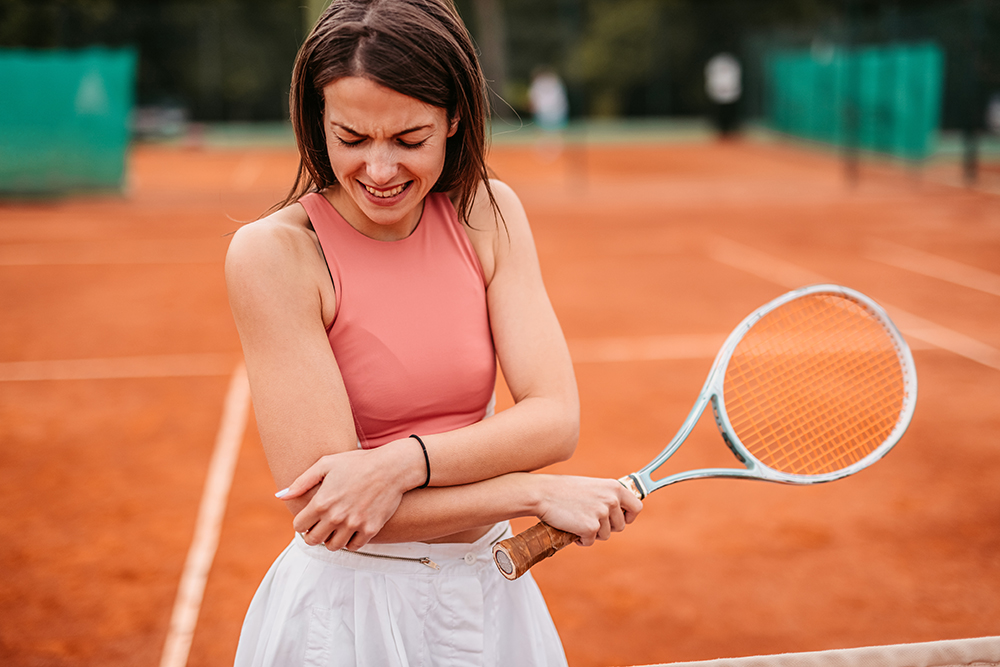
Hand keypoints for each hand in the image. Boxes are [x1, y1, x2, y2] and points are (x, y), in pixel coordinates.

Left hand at [278, 438, 424, 551]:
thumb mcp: (326, 464)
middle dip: (313, 534)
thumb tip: (280, 496)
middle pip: (313, 540)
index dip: (301, 523)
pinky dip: (349, 542)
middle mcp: (336, 517)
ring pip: (333, 546)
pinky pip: (354, 546)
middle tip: (319, 527)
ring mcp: (354, 524)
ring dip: (330, 540)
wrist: (391, 467)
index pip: (299, 526)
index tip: (308, 518)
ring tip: (334, 529)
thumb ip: (301, 482)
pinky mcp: (370, 529)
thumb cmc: (357, 462)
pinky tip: (350, 530)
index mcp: (322, 502)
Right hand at [533, 475, 642, 546]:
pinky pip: (590, 541)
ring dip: (592, 533)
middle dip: (606, 527)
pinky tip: (571, 527)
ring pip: (605, 535)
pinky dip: (581, 539)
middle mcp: (611, 500)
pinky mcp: (591, 527)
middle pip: (620, 526)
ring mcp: (602, 514)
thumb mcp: (592, 487)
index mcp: (614, 487)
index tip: (621, 519)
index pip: (637, 507)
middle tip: (588, 519)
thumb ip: (607, 497)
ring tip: (577, 520)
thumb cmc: (564, 489)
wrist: (543, 493)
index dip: (629, 516)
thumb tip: (618, 512)